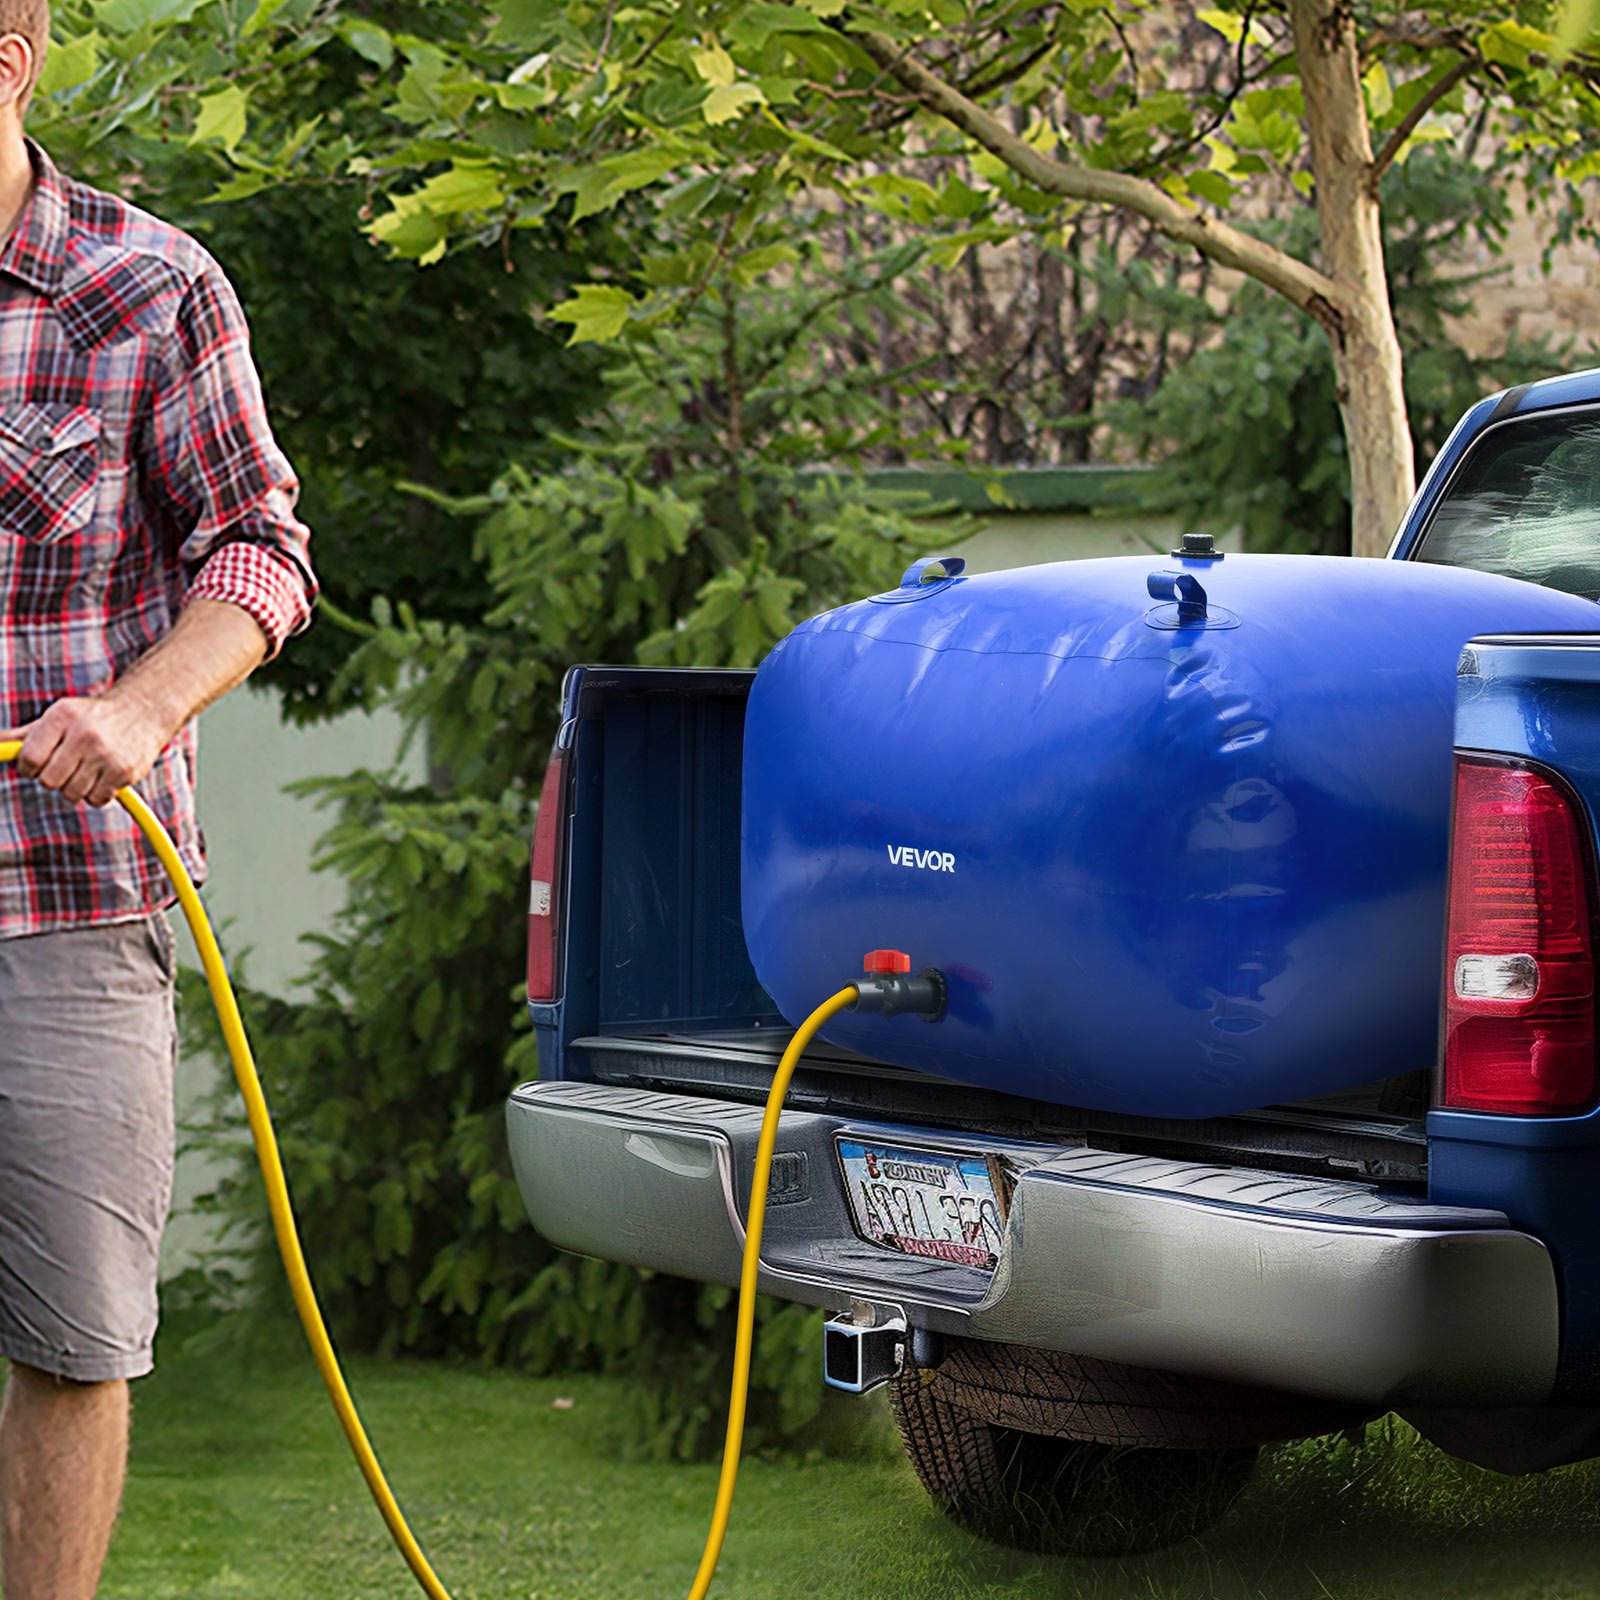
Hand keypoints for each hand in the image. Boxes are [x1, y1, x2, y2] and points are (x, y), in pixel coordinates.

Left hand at [3, 686, 173, 806]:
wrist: (144, 710)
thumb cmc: (92, 716)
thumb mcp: (58, 716)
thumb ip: (23, 735)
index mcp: (62, 716)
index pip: (30, 759)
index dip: (29, 768)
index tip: (37, 765)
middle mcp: (84, 734)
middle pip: (49, 781)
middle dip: (53, 779)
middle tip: (65, 767)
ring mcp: (107, 754)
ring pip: (72, 793)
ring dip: (75, 788)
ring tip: (86, 770)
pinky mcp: (124, 772)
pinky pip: (96, 799)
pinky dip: (96, 794)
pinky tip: (103, 776)